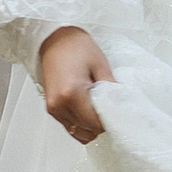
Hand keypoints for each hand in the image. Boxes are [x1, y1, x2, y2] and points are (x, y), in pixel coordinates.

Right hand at [38, 25, 114, 144]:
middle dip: (101, 123)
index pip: (96, 123)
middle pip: (88, 131)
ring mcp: (53, 109)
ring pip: (79, 133)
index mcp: (71, 94)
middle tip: (109, 107)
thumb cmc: (75, 46)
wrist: (54, 38)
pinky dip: (81, 123)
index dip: (110, 120)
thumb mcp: (99, 64)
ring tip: (97, 106)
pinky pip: (70, 127)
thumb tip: (120, 105)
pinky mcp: (51, 109)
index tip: (117, 111)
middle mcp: (59, 105)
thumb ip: (110, 89)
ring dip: (91, 126)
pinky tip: (87, 109)